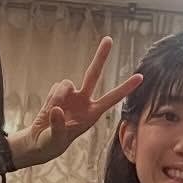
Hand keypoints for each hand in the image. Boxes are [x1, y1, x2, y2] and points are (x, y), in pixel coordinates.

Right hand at [10, 37, 143, 167]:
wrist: (41, 141)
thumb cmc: (53, 143)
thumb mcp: (56, 138)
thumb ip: (58, 124)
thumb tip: (57, 108)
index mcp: (92, 114)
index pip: (111, 98)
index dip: (125, 88)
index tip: (141, 77)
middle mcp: (84, 101)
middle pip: (93, 74)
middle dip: (100, 56)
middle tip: (108, 39)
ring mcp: (72, 95)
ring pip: (66, 83)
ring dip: (58, 94)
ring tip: (53, 110)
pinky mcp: (59, 93)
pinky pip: (55, 87)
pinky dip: (51, 97)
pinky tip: (49, 109)